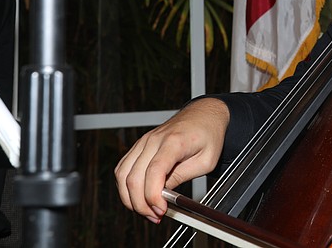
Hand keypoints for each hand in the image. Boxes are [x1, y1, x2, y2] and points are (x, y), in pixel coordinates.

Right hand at [114, 97, 229, 222]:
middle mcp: (154, 140)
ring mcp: (144, 141)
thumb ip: (183, 176)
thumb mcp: (206, 160)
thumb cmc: (208, 134)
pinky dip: (126, 186)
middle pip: (133, 177)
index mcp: (174, 142)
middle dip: (141, 203)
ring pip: (122, 174)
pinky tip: (138, 196)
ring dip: (130, 198)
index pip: (154, 172)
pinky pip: (123, 168)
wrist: (204, 114)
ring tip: (146, 209)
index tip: (161, 210)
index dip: (153, 196)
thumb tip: (163, 195)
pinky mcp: (140, 145)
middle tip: (155, 215)